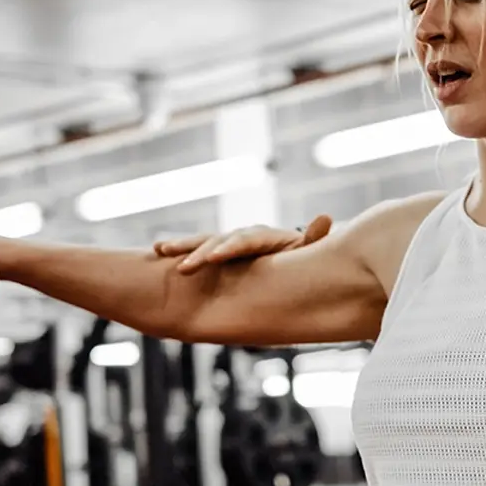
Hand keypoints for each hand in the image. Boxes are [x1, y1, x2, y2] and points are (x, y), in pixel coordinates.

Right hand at [154, 213, 334, 274]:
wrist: (289, 268)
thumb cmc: (298, 265)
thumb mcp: (304, 254)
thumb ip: (310, 241)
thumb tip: (326, 218)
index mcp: (264, 237)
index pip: (244, 240)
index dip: (229, 247)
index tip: (214, 257)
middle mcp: (244, 236)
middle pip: (220, 240)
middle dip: (201, 252)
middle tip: (184, 267)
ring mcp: (228, 244)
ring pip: (204, 242)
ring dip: (184, 246)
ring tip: (163, 248)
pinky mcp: (216, 253)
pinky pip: (196, 250)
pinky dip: (179, 248)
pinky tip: (158, 248)